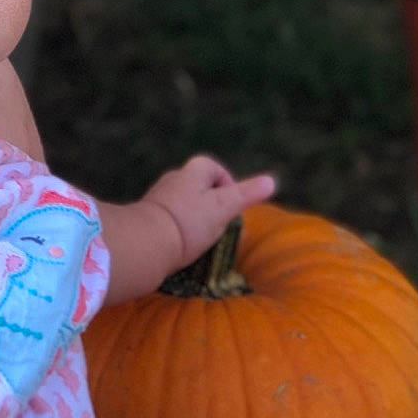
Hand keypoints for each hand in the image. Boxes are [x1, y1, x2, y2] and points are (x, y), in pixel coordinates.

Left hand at [141, 155, 276, 272]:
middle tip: (223, 228)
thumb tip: (272, 181)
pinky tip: (185, 246)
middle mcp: (174, 179)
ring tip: (205, 240)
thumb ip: (247, 194)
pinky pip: (172, 220)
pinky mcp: (148, 218)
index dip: (229, 187)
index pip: (216, 170)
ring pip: (187, 206)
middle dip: (214, 207)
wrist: (145, 242)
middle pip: (201, 189)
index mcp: (193, 170)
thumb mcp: (224, 206)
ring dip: (198, 220)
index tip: (233, 209)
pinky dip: (182, 230)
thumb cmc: (189, 221)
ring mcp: (159, 198)